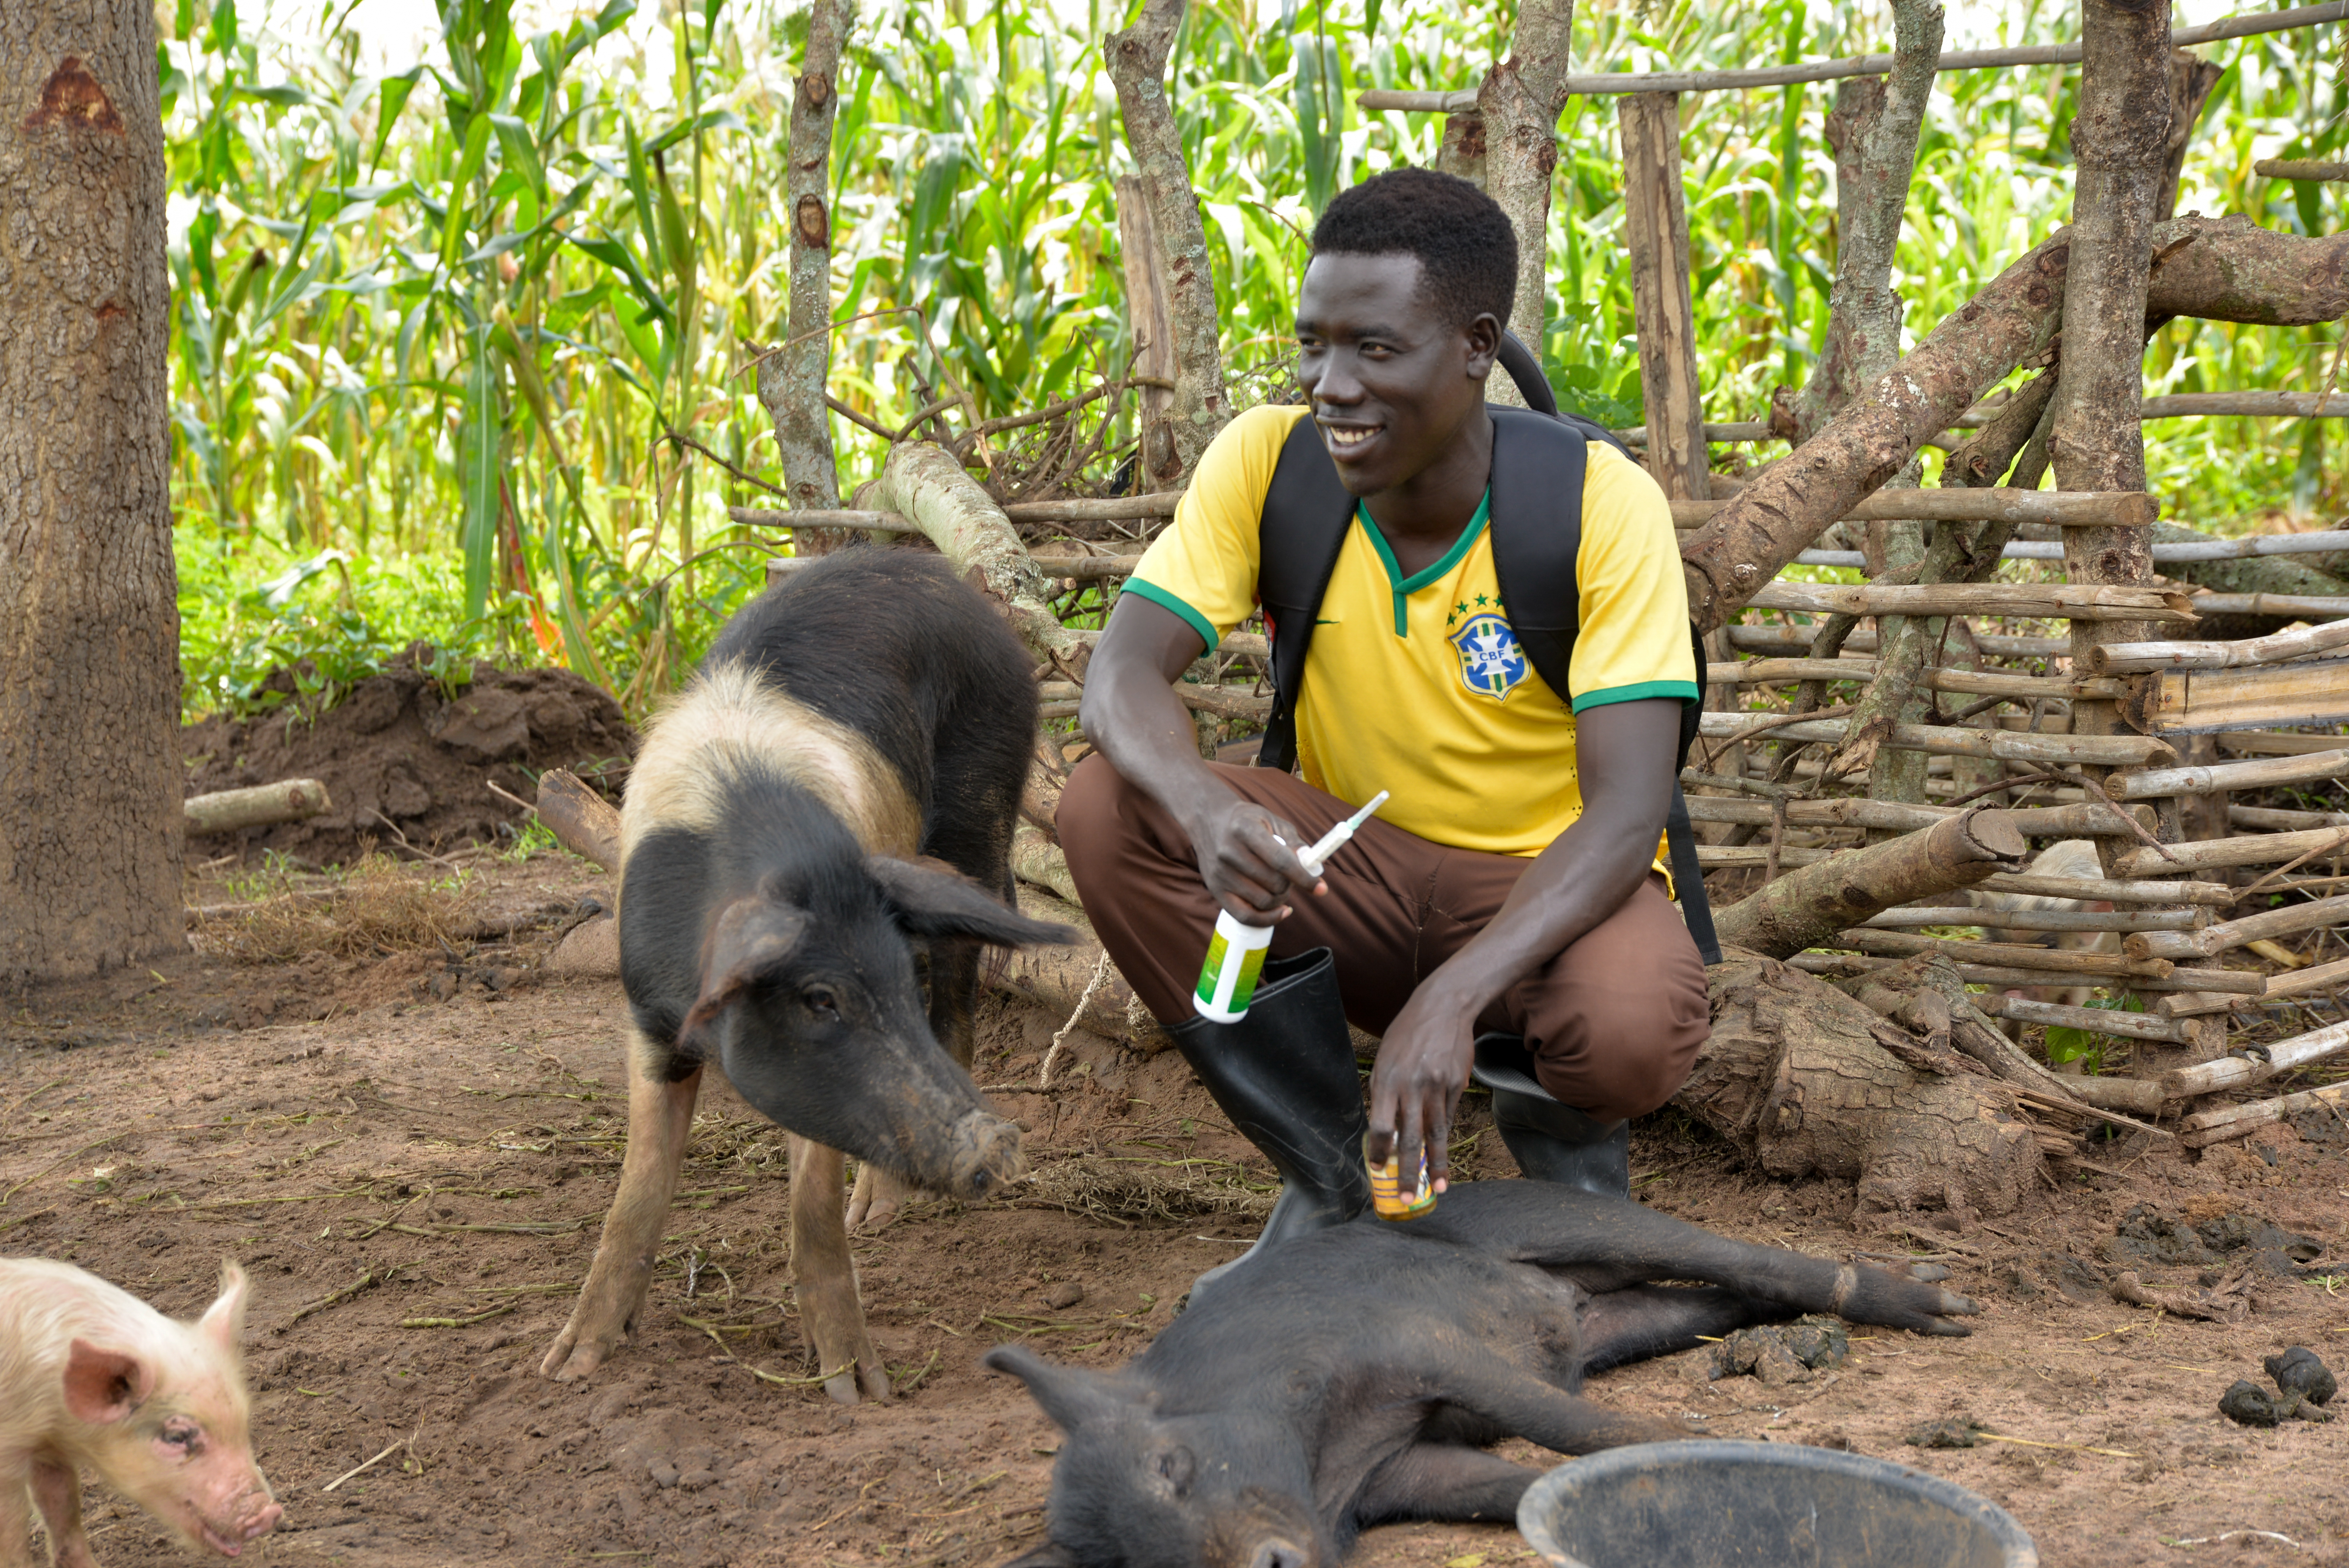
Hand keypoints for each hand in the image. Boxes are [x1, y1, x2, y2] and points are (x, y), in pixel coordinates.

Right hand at [1179, 791, 1319, 923]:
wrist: (1207, 819)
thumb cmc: (1246, 820)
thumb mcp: (1271, 820)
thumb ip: (1293, 841)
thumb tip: (1312, 865)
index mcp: (1246, 830)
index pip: (1280, 861)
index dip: (1303, 878)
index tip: (1321, 888)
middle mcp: (1229, 853)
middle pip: (1273, 884)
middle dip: (1291, 885)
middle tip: (1291, 877)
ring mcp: (1220, 874)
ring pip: (1263, 901)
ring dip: (1280, 899)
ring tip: (1280, 887)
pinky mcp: (1215, 889)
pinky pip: (1245, 916)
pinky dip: (1267, 918)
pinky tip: (1280, 911)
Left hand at [1366, 981, 1476, 1196]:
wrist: (1444, 1006)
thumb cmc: (1407, 1033)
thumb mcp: (1385, 1058)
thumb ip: (1383, 1092)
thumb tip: (1383, 1129)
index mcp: (1388, 1079)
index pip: (1381, 1125)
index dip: (1379, 1151)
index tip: (1378, 1169)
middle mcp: (1412, 1086)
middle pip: (1410, 1138)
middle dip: (1408, 1171)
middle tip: (1407, 1197)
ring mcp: (1438, 1087)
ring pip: (1436, 1134)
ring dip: (1437, 1164)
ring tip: (1438, 1188)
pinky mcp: (1457, 1085)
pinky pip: (1449, 1116)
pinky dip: (1444, 1135)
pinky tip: (1442, 1151)